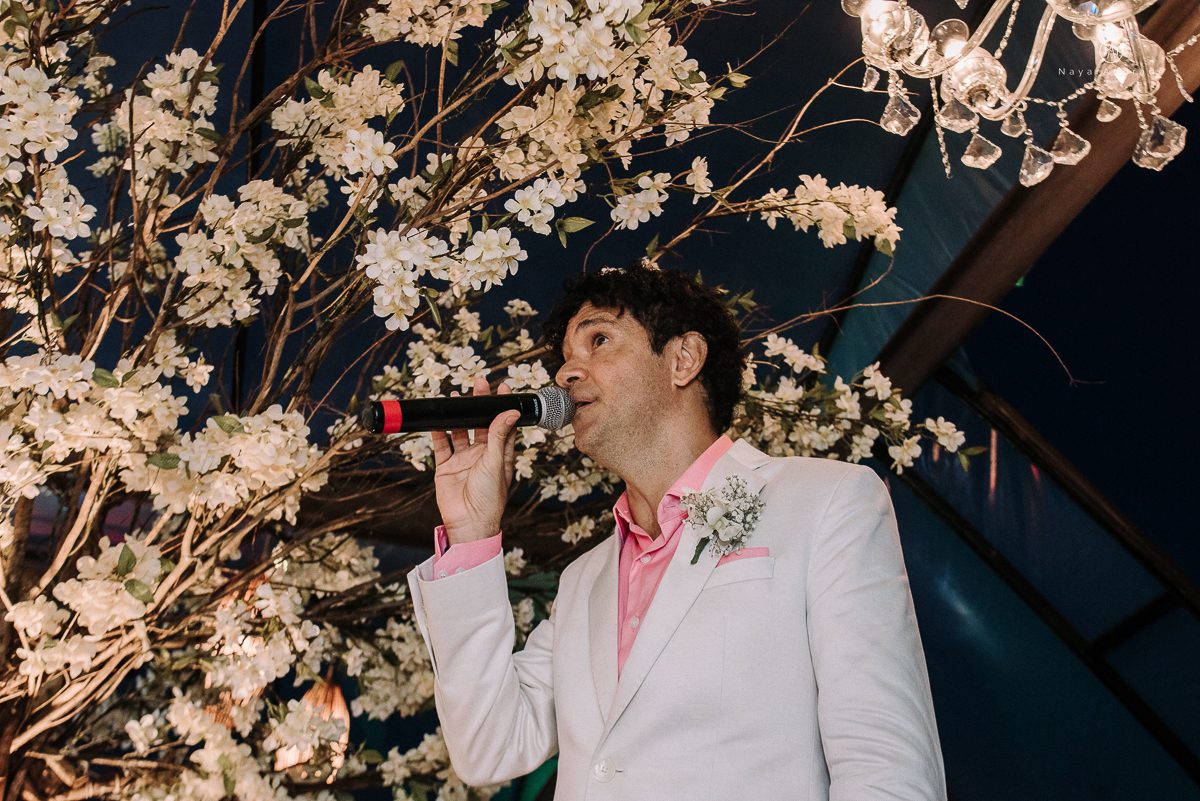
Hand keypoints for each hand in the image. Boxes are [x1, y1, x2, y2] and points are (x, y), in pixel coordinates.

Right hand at [431, 375, 520, 544]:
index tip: (503, 388)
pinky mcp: (446, 468)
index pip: (504, 425)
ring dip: (459, 416)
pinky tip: (437, 419)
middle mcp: (483, 456)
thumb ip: (499, 436)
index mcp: (500, 455)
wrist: (468, 522)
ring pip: (460, 432)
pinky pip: (442, 446)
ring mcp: (464, 461)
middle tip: (479, 384)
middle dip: (480, 405)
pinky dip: (438, 432)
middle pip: (482, 424)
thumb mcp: (496, 462)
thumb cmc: (489, 498)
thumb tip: (511, 412)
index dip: (503, 407)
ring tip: (455, 396)